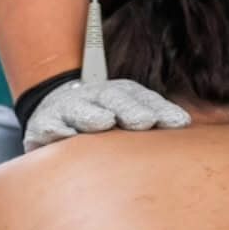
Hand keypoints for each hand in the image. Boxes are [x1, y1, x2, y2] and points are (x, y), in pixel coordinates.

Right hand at [22, 76, 192, 151]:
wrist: (52, 109)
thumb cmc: (101, 118)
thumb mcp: (127, 115)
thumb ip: (154, 117)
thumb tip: (187, 123)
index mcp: (119, 93)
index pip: (143, 99)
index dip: (161, 109)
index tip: (180, 124)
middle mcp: (93, 97)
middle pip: (113, 99)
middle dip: (129, 109)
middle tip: (145, 121)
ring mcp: (66, 110)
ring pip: (79, 110)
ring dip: (92, 115)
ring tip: (105, 122)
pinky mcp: (42, 126)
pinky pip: (48, 128)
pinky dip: (56, 131)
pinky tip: (65, 135)